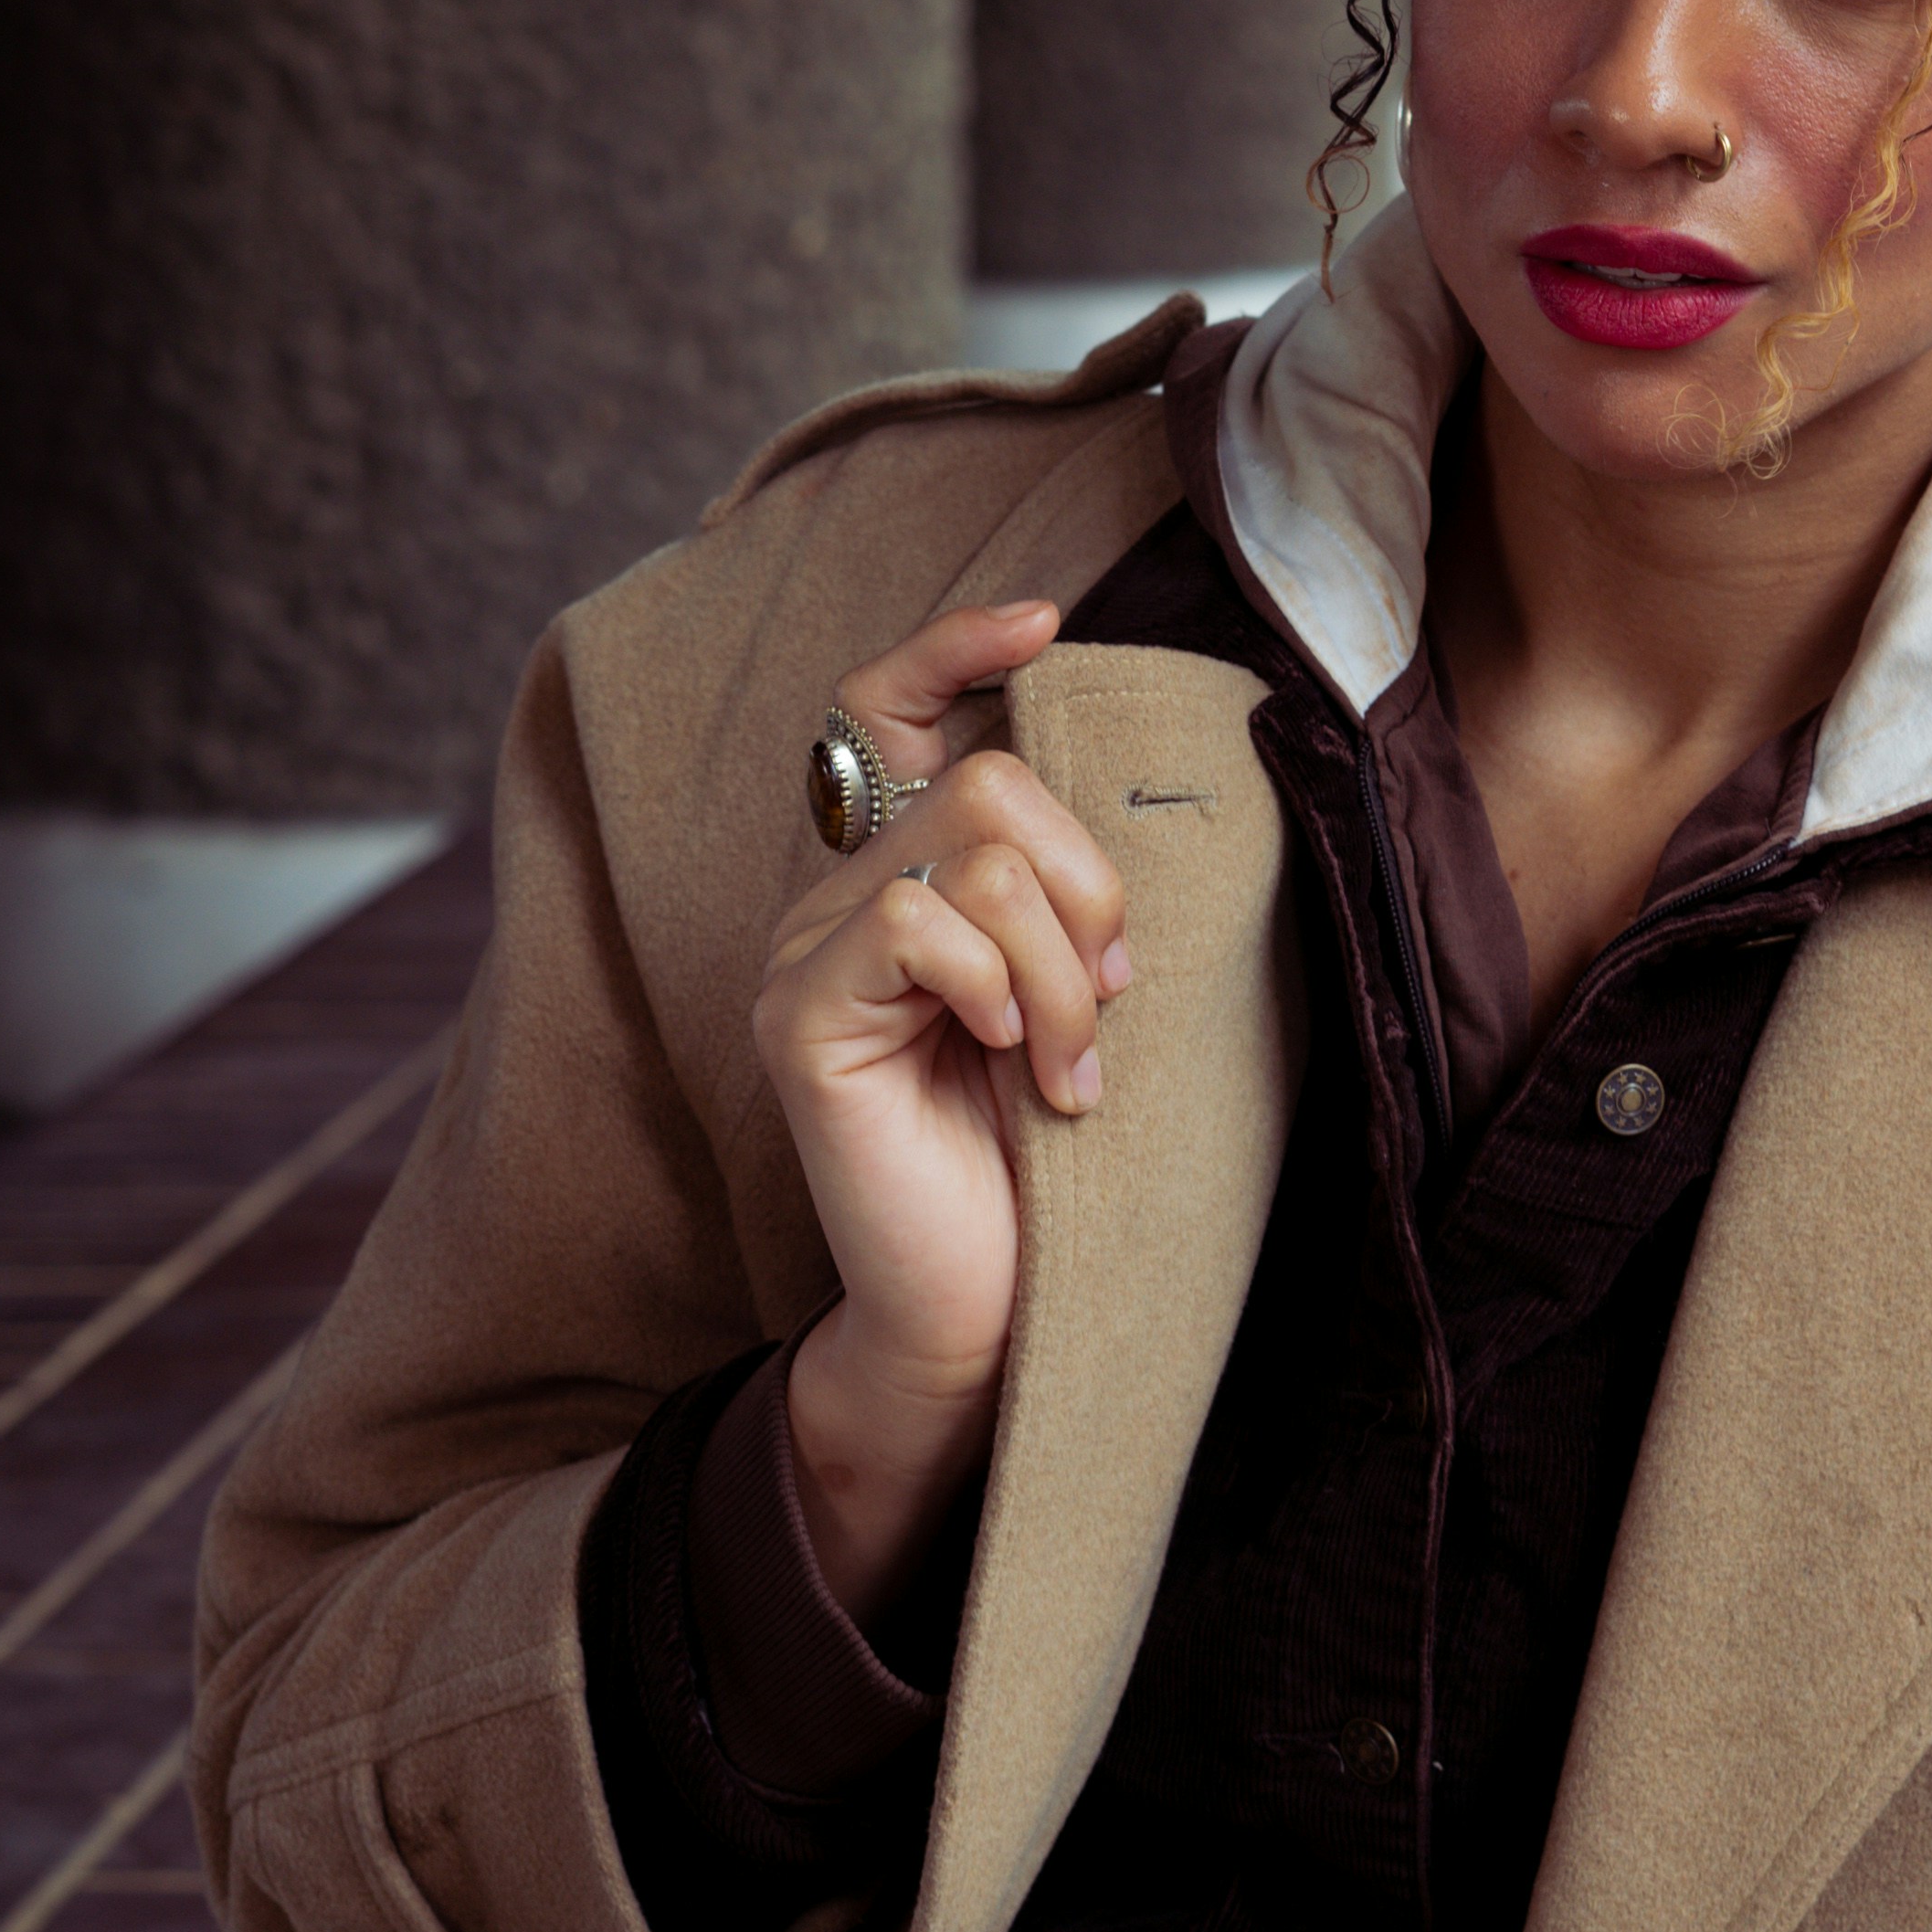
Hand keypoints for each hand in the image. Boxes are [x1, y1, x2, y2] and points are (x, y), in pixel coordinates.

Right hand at [749, 599, 1128, 1619]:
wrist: (992, 1309)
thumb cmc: (1046, 1158)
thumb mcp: (1080, 993)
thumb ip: (1068, 893)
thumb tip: (1129, 788)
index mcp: (902, 880)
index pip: (886, 709)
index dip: (953, 646)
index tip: (1044, 622)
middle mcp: (833, 902)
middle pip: (983, 786)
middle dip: (1085, 887)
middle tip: (1111, 997)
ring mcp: (803, 958)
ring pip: (971, 856)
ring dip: (1065, 966)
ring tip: (1071, 1066)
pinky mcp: (802, 1019)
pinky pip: (919, 926)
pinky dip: (1003, 991)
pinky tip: (1020, 1070)